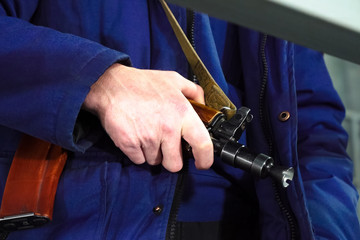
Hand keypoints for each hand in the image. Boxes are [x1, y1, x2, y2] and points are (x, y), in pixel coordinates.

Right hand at [83, 64, 212, 171]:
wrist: (111, 85)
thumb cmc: (143, 83)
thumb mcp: (173, 79)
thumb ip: (194, 91)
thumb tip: (203, 106)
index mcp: (182, 113)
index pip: (202, 144)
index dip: (205, 159)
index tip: (202, 163)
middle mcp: (167, 128)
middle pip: (175, 164)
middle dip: (171, 158)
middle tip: (165, 144)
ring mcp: (147, 138)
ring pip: (155, 162)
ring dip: (152, 152)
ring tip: (146, 133)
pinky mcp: (129, 144)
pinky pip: (139, 160)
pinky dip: (138, 152)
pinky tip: (136, 135)